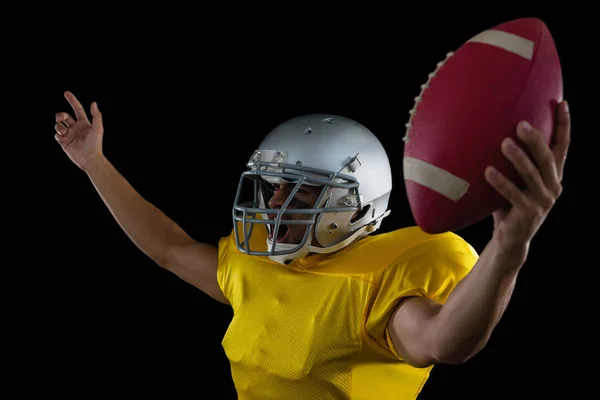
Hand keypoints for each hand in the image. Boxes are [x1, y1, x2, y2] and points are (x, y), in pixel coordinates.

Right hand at [54, 91, 103, 169]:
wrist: (89, 159)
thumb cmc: (95, 144)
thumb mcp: (98, 128)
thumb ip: (96, 115)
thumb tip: (93, 103)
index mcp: (84, 123)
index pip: (77, 109)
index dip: (72, 100)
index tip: (66, 93)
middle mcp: (76, 127)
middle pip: (64, 116)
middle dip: (60, 115)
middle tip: (60, 118)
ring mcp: (69, 134)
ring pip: (58, 125)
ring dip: (59, 126)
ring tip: (64, 133)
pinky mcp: (64, 142)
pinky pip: (56, 135)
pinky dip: (58, 135)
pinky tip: (63, 138)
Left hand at [485, 100, 570, 261]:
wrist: (512, 237)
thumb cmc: (509, 202)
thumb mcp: (516, 180)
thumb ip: (514, 161)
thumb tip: (493, 128)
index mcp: (553, 175)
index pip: (562, 145)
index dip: (564, 124)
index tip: (562, 103)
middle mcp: (553, 186)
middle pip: (547, 157)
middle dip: (535, 139)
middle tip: (521, 123)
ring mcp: (543, 201)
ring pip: (532, 174)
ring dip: (518, 157)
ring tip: (504, 143)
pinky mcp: (529, 213)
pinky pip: (512, 194)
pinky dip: (500, 182)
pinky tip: (488, 171)